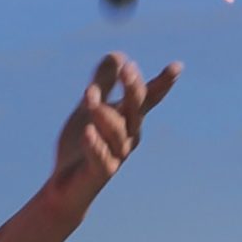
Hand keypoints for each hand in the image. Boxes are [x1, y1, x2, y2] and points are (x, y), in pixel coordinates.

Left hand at [43, 52, 178, 217]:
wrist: (64, 187)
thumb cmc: (82, 146)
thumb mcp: (90, 109)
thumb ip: (103, 83)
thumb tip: (117, 54)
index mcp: (127, 121)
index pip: (148, 99)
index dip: (162, 84)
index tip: (177, 66)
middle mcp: (127, 138)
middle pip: (135, 112)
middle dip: (134, 90)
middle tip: (128, 69)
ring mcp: (115, 156)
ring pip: (116, 132)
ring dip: (104, 112)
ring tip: (88, 94)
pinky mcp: (99, 173)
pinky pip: (100, 158)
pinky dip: (94, 144)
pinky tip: (87, 132)